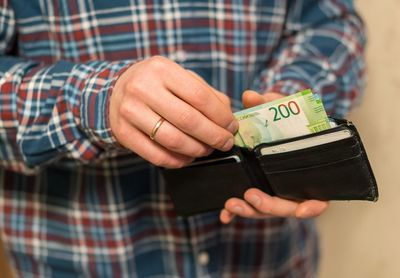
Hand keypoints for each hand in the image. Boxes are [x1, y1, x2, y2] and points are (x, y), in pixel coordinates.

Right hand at [109, 56, 237, 167]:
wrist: (116, 90)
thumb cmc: (156, 84)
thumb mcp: (179, 77)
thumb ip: (206, 93)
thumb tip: (228, 116)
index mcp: (162, 69)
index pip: (200, 97)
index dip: (221, 116)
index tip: (231, 127)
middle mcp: (142, 88)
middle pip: (188, 120)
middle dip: (214, 136)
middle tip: (225, 143)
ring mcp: (130, 111)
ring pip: (173, 140)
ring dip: (197, 150)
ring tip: (208, 149)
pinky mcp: (123, 133)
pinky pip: (156, 155)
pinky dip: (178, 161)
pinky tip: (188, 157)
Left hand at [219, 90, 328, 223]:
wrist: (277, 124)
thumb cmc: (288, 119)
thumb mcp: (284, 108)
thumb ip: (271, 102)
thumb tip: (249, 96)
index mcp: (307, 172)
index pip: (318, 197)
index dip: (313, 206)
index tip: (303, 210)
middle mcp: (292, 187)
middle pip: (285, 207)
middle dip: (268, 206)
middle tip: (250, 196)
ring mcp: (274, 191)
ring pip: (265, 210)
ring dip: (249, 210)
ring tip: (230, 204)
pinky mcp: (258, 190)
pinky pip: (248, 206)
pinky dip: (237, 212)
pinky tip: (224, 214)